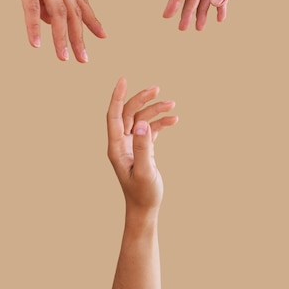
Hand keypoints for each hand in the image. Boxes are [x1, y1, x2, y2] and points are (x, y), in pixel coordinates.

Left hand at [107, 78, 177, 211]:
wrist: (145, 208)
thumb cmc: (143, 193)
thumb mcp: (144, 171)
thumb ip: (143, 148)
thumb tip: (142, 124)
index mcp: (116, 147)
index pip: (114, 115)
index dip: (117, 96)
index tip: (123, 79)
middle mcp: (122, 143)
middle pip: (128, 113)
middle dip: (142, 99)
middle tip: (157, 89)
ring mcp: (132, 145)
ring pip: (141, 119)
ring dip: (155, 111)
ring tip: (172, 104)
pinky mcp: (142, 148)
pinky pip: (150, 129)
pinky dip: (161, 123)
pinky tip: (174, 119)